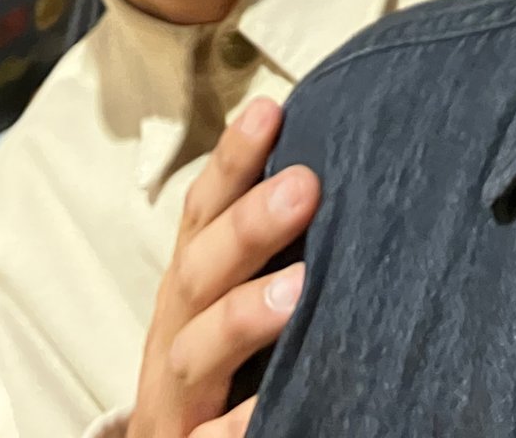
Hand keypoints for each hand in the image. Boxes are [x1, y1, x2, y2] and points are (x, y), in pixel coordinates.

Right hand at [128, 95, 319, 437]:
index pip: (203, 212)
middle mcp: (175, 330)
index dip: (231, 161)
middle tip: (305, 186)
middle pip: (199, 270)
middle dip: (246, 225)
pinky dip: (239, 424)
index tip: (271, 110)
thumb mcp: (234, 298)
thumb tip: (340, 169)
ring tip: (299, 289)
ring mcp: (178, 394)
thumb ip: (276, 245)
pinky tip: (269, 409)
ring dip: (241, 316)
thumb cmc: (227, 364)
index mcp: (191, 283)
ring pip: (196, 351)